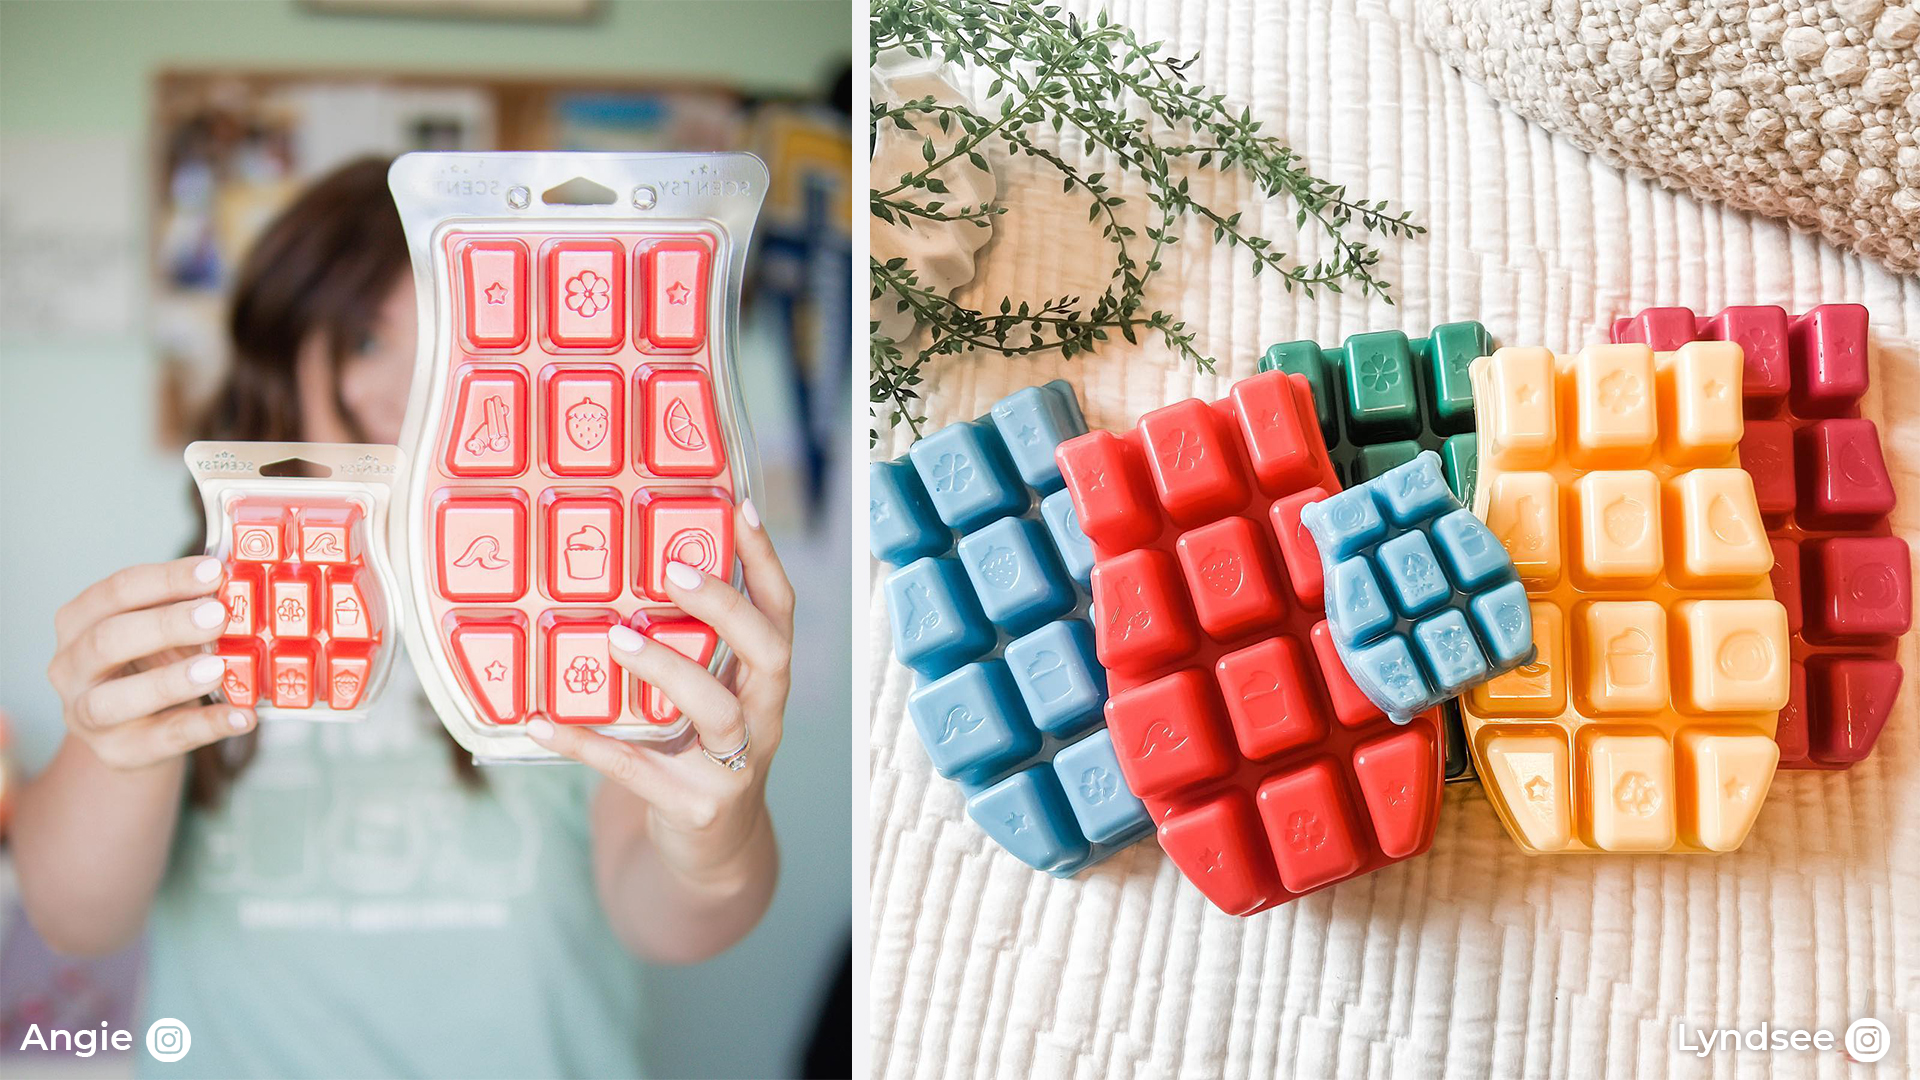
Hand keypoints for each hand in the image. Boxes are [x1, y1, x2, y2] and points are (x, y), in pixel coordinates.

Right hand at [46, 556, 253, 769]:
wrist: (137, 728)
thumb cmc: (152, 662)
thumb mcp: (163, 630)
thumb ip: (187, 608)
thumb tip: (237, 584)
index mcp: (79, 621)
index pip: (115, 592)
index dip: (165, 579)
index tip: (214, 572)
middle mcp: (70, 667)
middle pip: (107, 640)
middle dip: (165, 625)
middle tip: (217, 616)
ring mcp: (85, 715)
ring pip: (115, 699)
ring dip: (169, 681)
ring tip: (218, 668)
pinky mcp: (117, 752)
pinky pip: (162, 739)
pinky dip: (206, 727)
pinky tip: (243, 715)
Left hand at [528, 500, 792, 888]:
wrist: (714, 851)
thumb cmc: (701, 750)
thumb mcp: (712, 694)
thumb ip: (691, 644)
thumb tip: (631, 559)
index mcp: (767, 682)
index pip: (781, 612)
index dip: (766, 561)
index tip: (739, 508)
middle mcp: (764, 719)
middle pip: (769, 654)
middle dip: (726, 607)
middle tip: (671, 571)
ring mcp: (735, 767)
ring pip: (718, 711)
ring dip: (668, 669)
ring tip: (616, 639)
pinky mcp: (695, 807)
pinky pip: (638, 771)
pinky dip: (588, 744)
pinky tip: (541, 720)